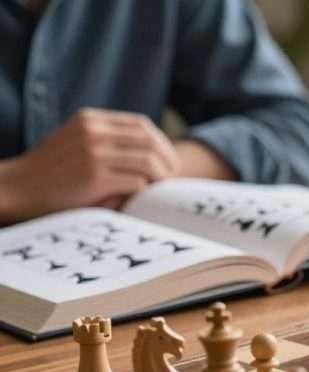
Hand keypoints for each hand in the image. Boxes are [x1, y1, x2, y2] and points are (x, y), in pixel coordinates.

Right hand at [0, 108, 179, 222]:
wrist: (18, 188)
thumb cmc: (51, 171)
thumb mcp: (76, 141)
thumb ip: (107, 140)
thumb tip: (154, 151)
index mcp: (91, 119)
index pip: (142, 125)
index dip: (162, 143)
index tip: (168, 161)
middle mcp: (94, 132)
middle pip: (151, 141)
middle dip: (168, 160)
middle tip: (172, 177)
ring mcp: (94, 153)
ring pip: (148, 161)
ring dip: (160, 177)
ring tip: (160, 188)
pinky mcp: (94, 177)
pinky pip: (136, 181)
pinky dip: (144, 190)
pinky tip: (140, 197)